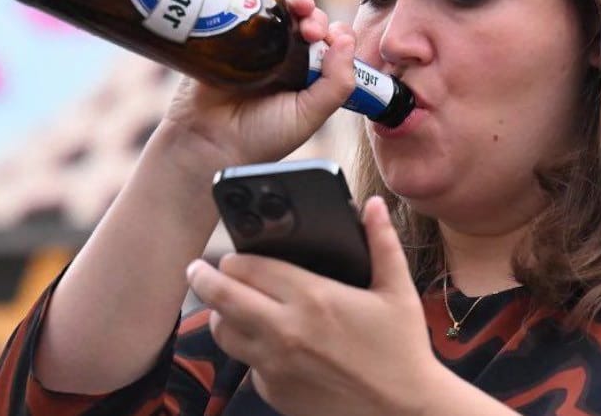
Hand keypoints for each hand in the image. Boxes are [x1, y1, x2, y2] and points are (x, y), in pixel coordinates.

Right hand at [160, 0, 356, 167]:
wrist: (207, 146)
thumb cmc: (260, 138)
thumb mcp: (310, 115)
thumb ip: (337, 83)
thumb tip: (346, 38)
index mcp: (305, 74)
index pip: (326, 41)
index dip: (333, 33)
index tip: (332, 38)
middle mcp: (280, 56)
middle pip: (302, 19)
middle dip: (313, 15)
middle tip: (310, 28)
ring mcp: (251, 44)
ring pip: (275, 6)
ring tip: (295, 4)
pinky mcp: (222, 34)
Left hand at [186, 196, 442, 415]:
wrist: (403, 412)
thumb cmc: (402, 350)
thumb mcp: (398, 291)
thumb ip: (382, 242)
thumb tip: (373, 206)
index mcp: (312, 297)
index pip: (249, 267)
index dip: (235, 257)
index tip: (232, 254)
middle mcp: (285, 330)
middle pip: (221, 296)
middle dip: (204, 278)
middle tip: (198, 270)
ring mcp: (275, 365)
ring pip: (223, 333)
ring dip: (220, 316)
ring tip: (227, 307)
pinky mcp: (275, 392)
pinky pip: (246, 365)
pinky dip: (248, 351)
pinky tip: (264, 343)